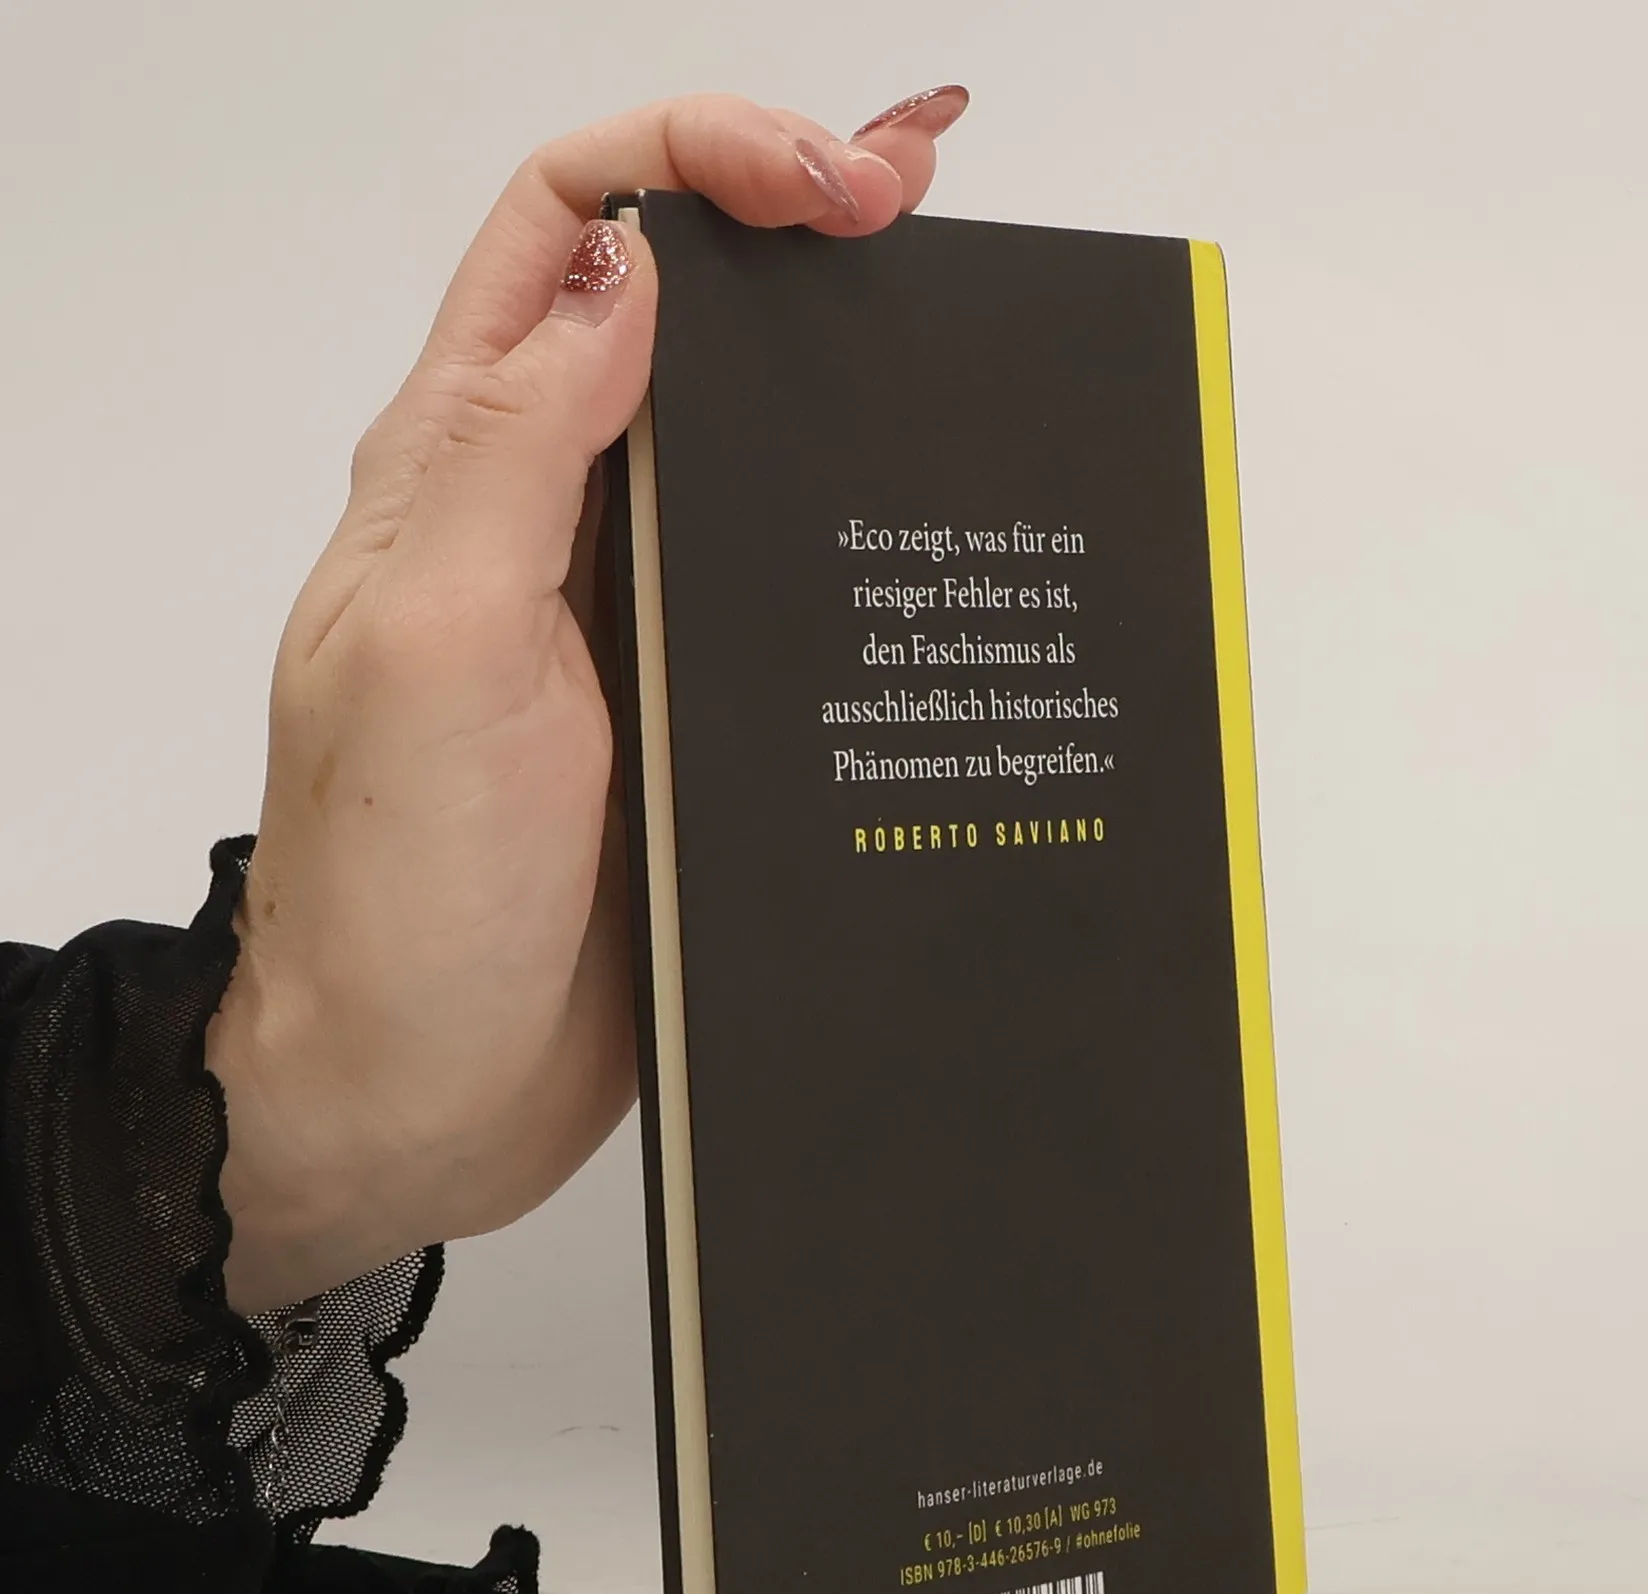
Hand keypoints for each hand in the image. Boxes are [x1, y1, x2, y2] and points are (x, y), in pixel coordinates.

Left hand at [207, 88, 970, 1313]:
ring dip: (841, 361)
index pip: (569, 232)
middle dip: (796, 221)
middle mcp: (550, 519)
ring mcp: (627, 614)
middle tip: (924, 196)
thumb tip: (635, 278)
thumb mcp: (436, 650)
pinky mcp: (689, 709)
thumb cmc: (398, 897)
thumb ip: (514, 450)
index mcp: (465, 468)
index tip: (837, 183)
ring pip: (742, 441)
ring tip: (963, 315)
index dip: (698, 162)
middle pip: (674, 311)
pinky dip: (859, 520)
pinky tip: (940, 517)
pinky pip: (779, 578)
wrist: (421, 1091)